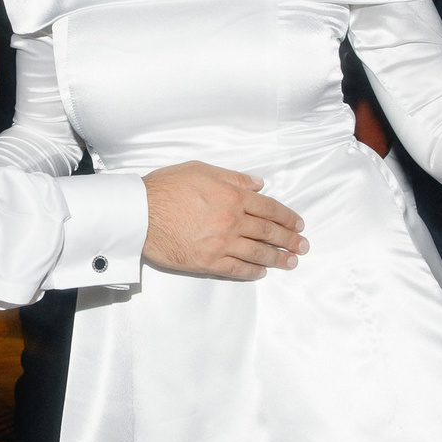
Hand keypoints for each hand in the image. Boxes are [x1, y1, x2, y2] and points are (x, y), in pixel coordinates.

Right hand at [141, 161, 305, 278]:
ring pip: (257, 253)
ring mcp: (221, 243)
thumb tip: (258, 183)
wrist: (139, 213)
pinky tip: (261, 272)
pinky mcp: (207, 262)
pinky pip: (236, 269)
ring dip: (278, 258)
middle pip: (268, 232)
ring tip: (291, 262)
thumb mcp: (201, 170)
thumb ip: (233, 177)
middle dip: (289, 240)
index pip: (269, 208)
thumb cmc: (165, 188)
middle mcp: (232, 220)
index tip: (299, 224)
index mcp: (232, 196)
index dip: (287, 217)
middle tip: (303, 246)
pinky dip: (251, 271)